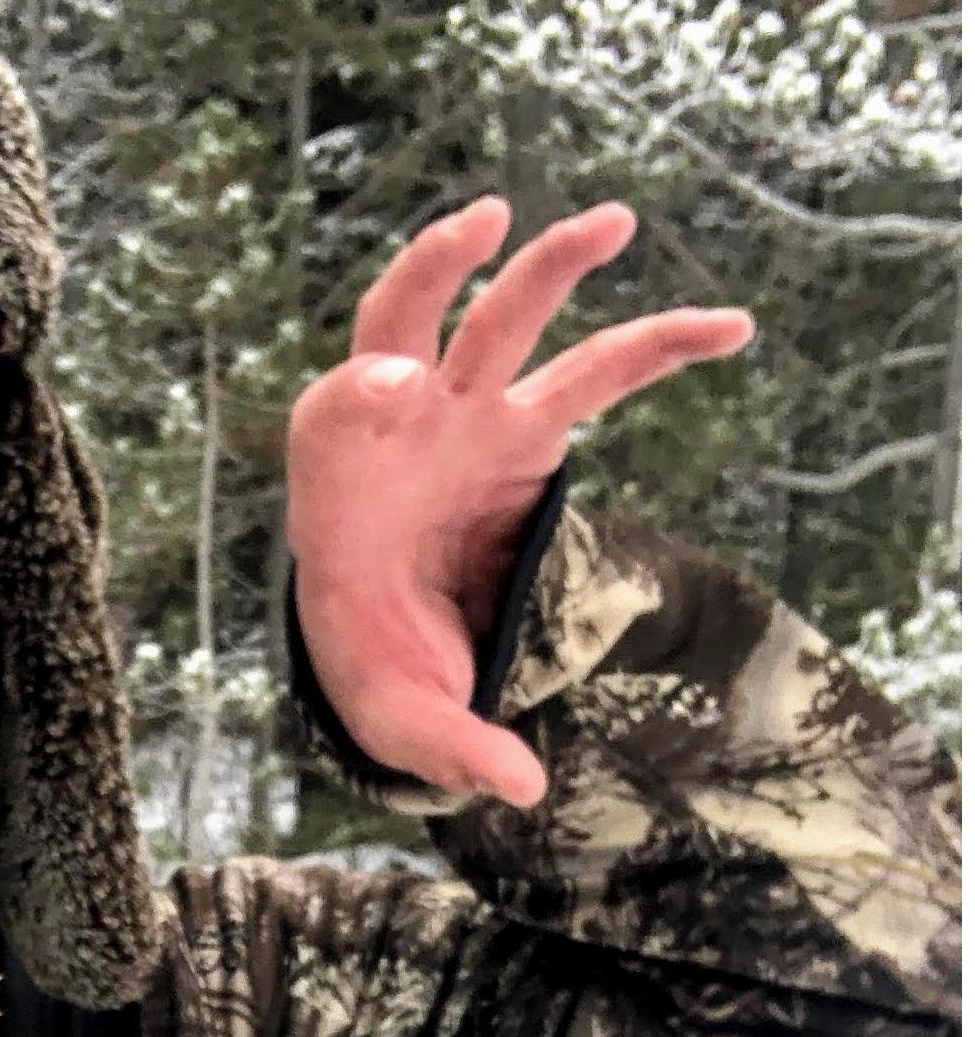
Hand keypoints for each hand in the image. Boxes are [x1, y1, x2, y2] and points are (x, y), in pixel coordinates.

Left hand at [286, 199, 752, 805]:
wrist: (382, 640)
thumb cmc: (374, 663)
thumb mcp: (398, 717)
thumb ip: (449, 747)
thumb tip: (518, 787)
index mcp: (337, 488)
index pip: (333, 410)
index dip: (357, 392)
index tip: (390, 389)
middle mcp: (396, 431)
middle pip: (408, 322)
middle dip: (441, 271)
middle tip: (491, 226)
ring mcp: (463, 417)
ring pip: (504, 320)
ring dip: (554, 266)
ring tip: (611, 221)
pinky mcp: (524, 431)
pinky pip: (598, 371)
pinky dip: (661, 343)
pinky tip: (731, 328)